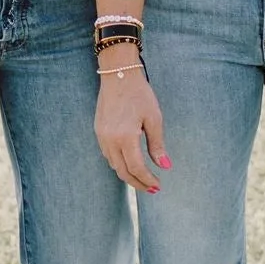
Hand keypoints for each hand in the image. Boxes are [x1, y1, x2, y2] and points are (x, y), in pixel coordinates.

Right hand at [95, 69, 168, 193]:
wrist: (118, 74)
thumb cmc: (139, 94)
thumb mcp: (154, 118)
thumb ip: (157, 145)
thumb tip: (165, 166)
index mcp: (126, 137)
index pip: (137, 168)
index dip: (148, 180)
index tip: (158, 186)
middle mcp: (110, 140)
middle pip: (123, 171)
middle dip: (137, 183)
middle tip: (152, 188)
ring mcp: (102, 136)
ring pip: (114, 164)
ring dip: (127, 174)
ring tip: (142, 178)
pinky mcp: (98, 131)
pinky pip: (108, 154)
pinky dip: (119, 162)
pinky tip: (129, 161)